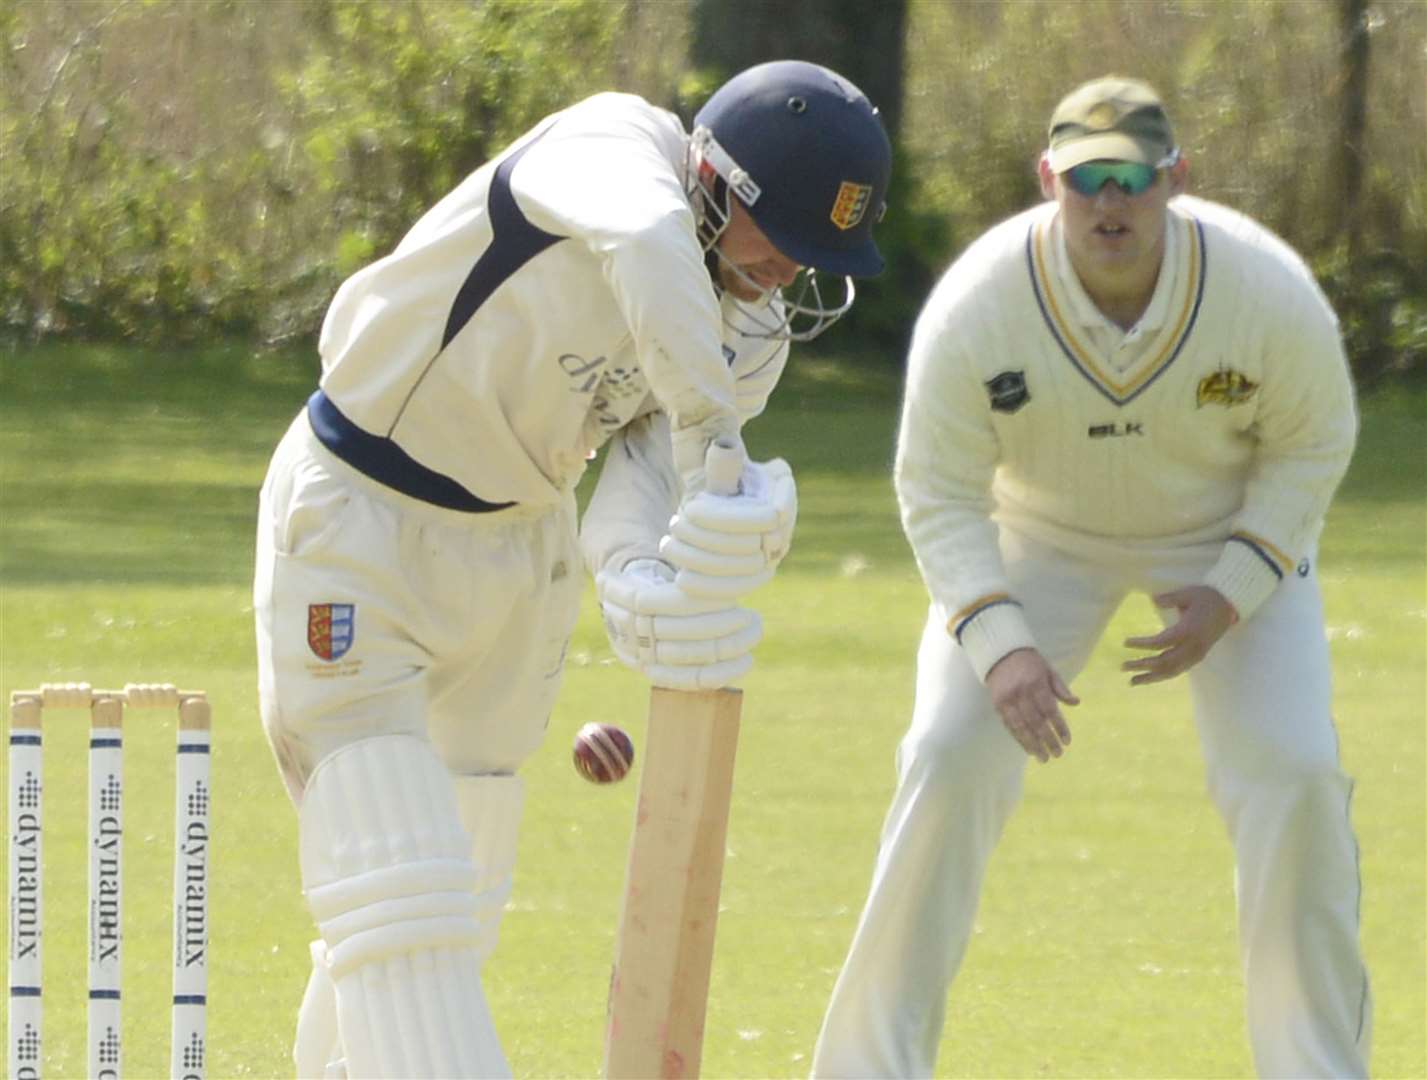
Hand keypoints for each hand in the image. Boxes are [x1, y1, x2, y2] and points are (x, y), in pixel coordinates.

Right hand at [595, 559, 761, 690]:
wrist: (623, 609)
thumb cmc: (651, 578)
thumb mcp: (652, 562)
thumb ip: (680, 566)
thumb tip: (723, 567)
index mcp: (622, 595)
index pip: (667, 601)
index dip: (702, 602)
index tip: (733, 596)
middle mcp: (627, 628)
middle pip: (679, 630)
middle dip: (721, 624)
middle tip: (751, 617)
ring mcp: (640, 655)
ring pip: (688, 655)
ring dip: (728, 645)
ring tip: (754, 631)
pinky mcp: (654, 674)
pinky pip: (690, 679)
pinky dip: (722, 673)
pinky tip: (746, 660)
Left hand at [659, 458, 796, 599]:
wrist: (716, 488)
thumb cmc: (714, 470)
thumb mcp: (717, 461)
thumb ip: (723, 462)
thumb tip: (722, 449)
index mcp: (783, 483)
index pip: (767, 515)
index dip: (725, 518)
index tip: (688, 510)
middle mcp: (786, 518)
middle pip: (754, 544)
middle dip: (708, 538)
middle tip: (672, 526)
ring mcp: (776, 546)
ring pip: (746, 568)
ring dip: (703, 560)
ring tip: (669, 545)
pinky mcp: (758, 569)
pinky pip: (738, 586)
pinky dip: (709, 586)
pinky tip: (680, 578)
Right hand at [985, 648, 1079, 762]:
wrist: (1000, 654)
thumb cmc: (1030, 663)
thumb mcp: (1049, 670)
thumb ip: (1061, 688)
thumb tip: (1076, 703)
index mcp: (1036, 683)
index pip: (1050, 710)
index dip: (1059, 727)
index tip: (1067, 741)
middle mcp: (1021, 693)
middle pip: (1036, 722)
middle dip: (1048, 740)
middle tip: (1058, 755)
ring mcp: (1007, 700)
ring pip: (1021, 727)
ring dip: (1033, 745)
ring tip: (1044, 758)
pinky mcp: (998, 705)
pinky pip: (1009, 726)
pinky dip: (1020, 739)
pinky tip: (1029, 749)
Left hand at [1122, 586, 1237, 685]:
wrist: (1230, 606)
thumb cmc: (1207, 597)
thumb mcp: (1188, 594)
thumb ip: (1170, 599)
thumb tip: (1153, 600)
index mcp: (1188, 630)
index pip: (1161, 642)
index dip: (1142, 644)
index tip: (1125, 643)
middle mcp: (1193, 646)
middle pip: (1164, 662)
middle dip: (1143, 665)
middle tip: (1123, 666)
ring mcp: (1197, 654)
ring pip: (1172, 671)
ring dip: (1151, 677)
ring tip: (1132, 681)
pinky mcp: (1199, 656)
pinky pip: (1179, 670)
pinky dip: (1163, 675)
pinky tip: (1150, 677)